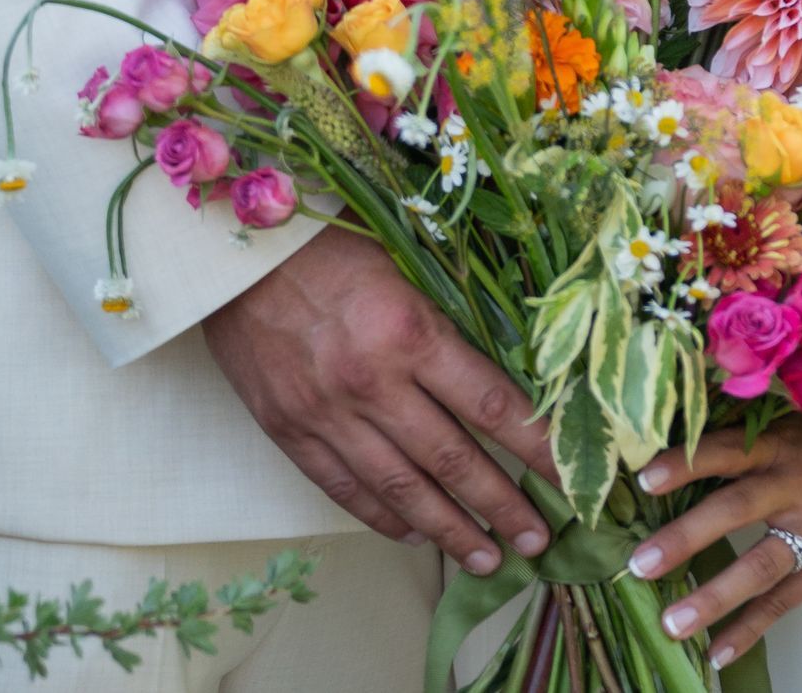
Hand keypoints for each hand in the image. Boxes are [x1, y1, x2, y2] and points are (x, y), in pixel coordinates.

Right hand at [202, 228, 557, 574]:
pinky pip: (346, 489)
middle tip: (540, 541)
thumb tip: (504, 368)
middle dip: (502, 505)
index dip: (535, 447)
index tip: (571, 477)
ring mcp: (327, 414)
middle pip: (451, 459)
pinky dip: (384, 519)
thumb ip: (443, 317)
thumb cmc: (325, 241)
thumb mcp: (399, 261)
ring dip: (450, 530)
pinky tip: (415, 535)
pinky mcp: (289, 431)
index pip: (489, 403)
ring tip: (489, 559)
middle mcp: (370, 381)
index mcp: (407, 329)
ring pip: (401, 489)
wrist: (230, 250)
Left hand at [625, 421, 801, 668]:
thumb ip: (754, 429)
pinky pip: (784, 601)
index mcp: (781, 443)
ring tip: (672, 623)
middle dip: (684, 537)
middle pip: (733, 510)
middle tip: (639, 564)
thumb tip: (691, 423)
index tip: (642, 476)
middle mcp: (793, 485)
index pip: (724, 450)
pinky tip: (718, 652)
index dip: (684, 461)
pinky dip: (751, 628)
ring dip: (712, 597)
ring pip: (757, 567)